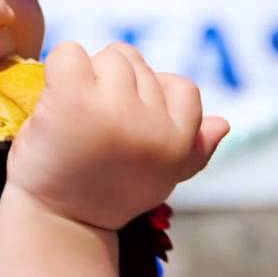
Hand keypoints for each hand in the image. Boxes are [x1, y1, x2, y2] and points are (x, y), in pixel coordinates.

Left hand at [7, 42, 228, 230]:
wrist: (54, 224)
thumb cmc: (104, 197)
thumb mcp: (161, 178)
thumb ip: (193, 151)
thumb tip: (223, 124)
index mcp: (179, 143)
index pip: (183, 88)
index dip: (151, 100)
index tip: (124, 131)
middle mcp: (153, 125)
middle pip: (138, 64)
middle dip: (114, 86)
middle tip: (93, 128)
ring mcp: (115, 109)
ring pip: (108, 57)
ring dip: (86, 77)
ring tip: (73, 118)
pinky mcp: (75, 97)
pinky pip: (71, 52)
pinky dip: (59, 68)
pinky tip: (53, 101)